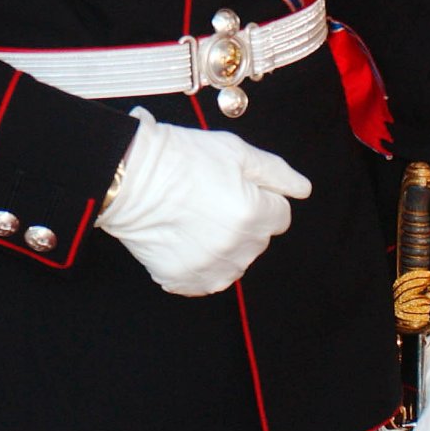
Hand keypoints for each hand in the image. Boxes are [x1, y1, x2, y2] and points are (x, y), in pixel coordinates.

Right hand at [97, 105, 310, 295]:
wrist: (127, 176)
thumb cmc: (178, 157)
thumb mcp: (233, 150)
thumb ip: (275, 172)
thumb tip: (302, 190)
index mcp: (253, 214)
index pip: (279, 215)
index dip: (259, 196)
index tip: (234, 185)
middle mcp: (236, 248)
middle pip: (258, 239)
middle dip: (243, 220)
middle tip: (210, 196)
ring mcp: (209, 269)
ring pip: (234, 261)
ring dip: (223, 244)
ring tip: (194, 216)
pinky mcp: (184, 281)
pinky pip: (205, 278)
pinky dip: (199, 262)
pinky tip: (182, 236)